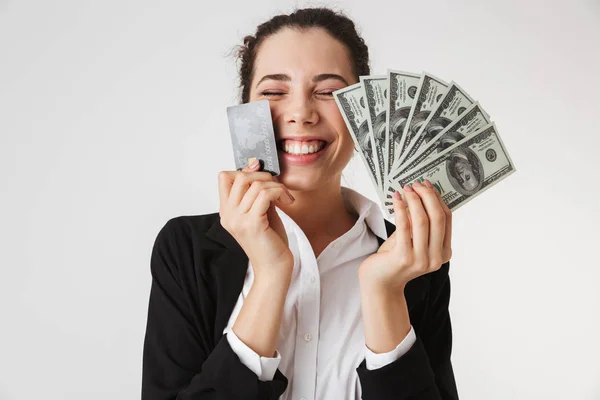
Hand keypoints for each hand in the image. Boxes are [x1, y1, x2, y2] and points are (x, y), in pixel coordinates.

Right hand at [218, 160, 294, 280]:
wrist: (274, 268)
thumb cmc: (270, 242)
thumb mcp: (261, 212)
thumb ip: (257, 194)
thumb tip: (261, 172)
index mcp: (227, 212)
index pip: (224, 178)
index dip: (244, 170)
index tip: (261, 173)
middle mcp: (228, 215)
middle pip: (239, 176)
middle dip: (262, 175)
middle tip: (276, 186)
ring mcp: (238, 220)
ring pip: (255, 185)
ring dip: (276, 186)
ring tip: (285, 197)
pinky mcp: (252, 224)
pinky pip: (265, 194)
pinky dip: (279, 192)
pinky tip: (287, 201)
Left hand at [358, 179, 451, 290]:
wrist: (380, 284)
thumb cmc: (394, 259)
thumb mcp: (412, 240)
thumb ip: (419, 223)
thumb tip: (420, 194)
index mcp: (444, 253)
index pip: (447, 219)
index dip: (438, 199)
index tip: (428, 185)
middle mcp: (436, 258)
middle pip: (437, 218)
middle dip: (427, 196)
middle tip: (416, 184)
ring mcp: (421, 260)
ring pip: (422, 220)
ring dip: (414, 200)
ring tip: (405, 189)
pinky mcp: (404, 257)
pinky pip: (404, 226)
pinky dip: (400, 209)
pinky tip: (396, 199)